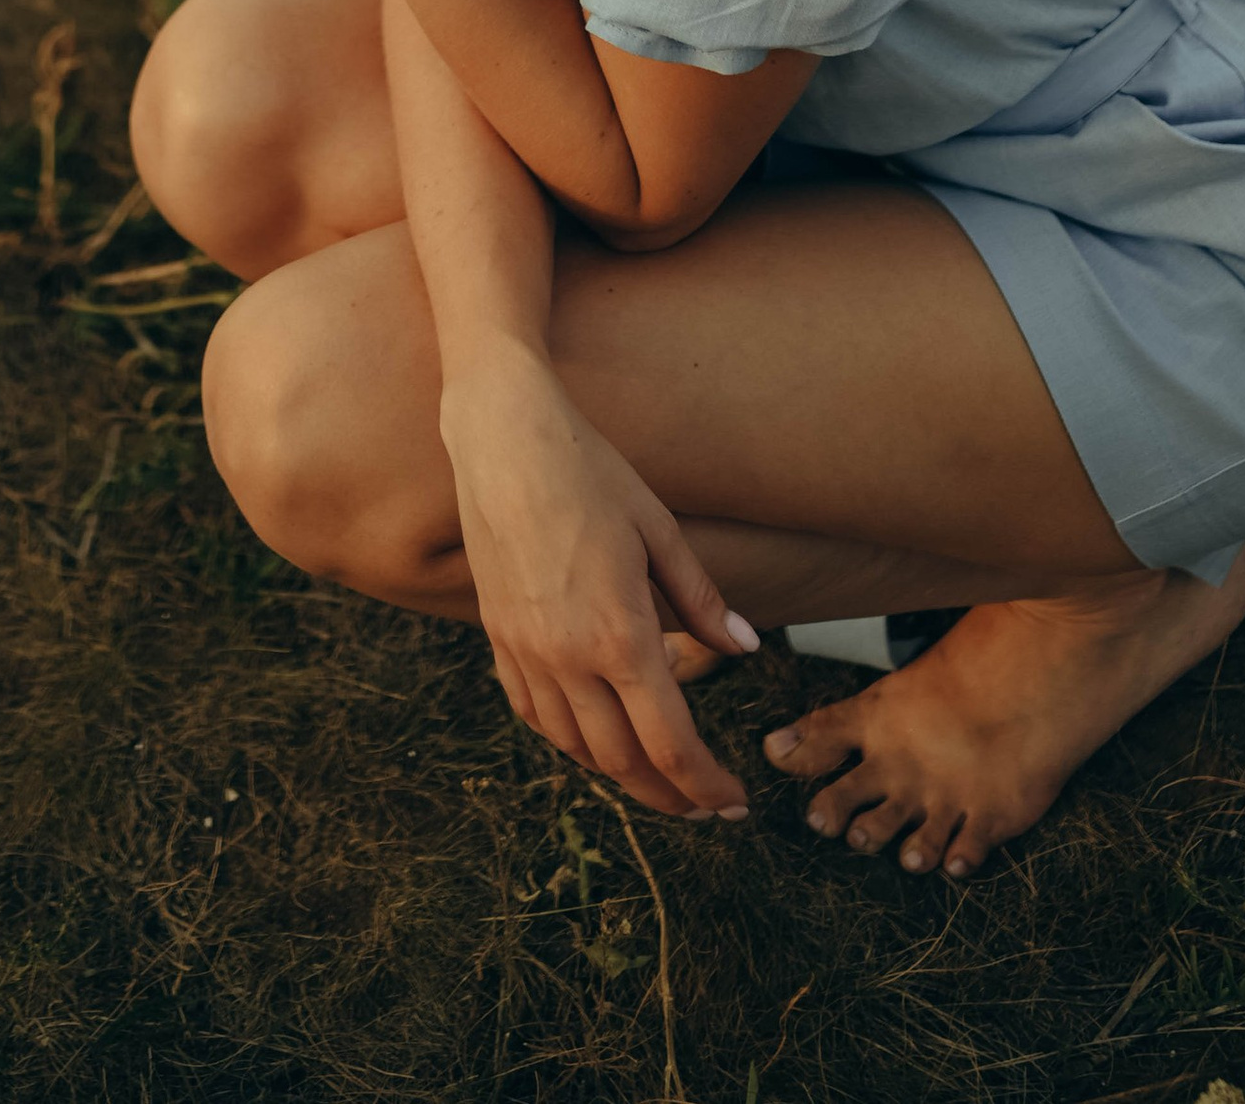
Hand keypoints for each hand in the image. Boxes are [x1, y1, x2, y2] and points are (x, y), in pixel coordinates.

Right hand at [440, 347, 758, 818]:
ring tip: (657, 774)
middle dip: (670, 795)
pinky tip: (593, 734)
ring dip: (620, 772)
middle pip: (623, 762)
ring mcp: (527, 653)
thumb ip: (701, 600)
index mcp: (620, 635)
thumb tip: (745, 647)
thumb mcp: (659, 530)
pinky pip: (535, 715)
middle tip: (705, 804)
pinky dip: (570, 739)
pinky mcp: (499, 639)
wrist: (503, 441)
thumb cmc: (590, 474)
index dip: (706, 786)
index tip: (734, 804)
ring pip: (576, 747)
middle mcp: (569, 658)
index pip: (670, 744)